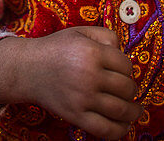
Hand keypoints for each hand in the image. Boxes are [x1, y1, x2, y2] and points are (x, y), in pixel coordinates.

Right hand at [0, 26, 141, 138]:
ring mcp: (83, 98)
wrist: (27, 68)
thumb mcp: (80, 32)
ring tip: (135, 109)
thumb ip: (106, 35)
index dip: (128, 69)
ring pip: (121, 109)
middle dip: (131, 89)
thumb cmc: (56, 49)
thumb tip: (124, 54)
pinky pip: (105, 129)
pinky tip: (124, 125)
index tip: (123, 72)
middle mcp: (89, 75)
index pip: (126, 65)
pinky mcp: (76, 116)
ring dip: (133, 111)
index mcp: (92, 52)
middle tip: (127, 89)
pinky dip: (120, 130)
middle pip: (127, 88)